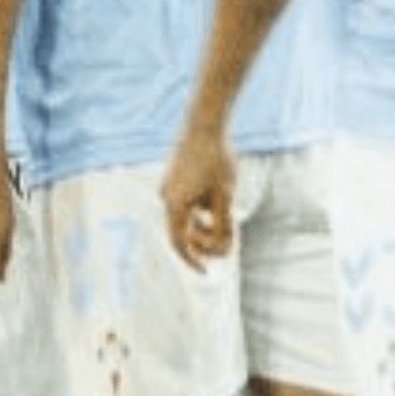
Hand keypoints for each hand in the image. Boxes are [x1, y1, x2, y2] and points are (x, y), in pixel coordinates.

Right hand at [161, 128, 235, 271]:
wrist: (204, 123)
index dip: (192, 260)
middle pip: (183, 231)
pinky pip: (185, 202)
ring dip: (205, 222)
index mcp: (175, 205)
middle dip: (205, 239)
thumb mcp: (225, 194)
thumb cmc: (217, 159)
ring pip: (186, 216)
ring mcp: (167, 187)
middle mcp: (166, 197)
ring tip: (227, 213)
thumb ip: (224, 224)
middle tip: (228, 238)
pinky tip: (218, 196)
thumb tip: (224, 249)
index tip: (205, 272)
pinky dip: (200, 208)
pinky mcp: (173, 178)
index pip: (180, 244)